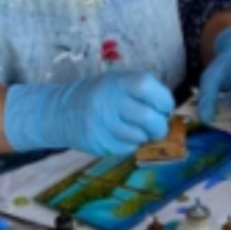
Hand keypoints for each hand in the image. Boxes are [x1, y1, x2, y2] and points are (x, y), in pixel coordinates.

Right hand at [3, 70, 173, 155]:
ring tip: (136, 129)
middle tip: (158, 126)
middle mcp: (107, 101)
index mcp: (116, 81)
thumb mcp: (118, 83)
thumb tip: (168, 112)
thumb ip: (141, 92)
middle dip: (159, 125)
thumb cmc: (101, 95)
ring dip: (144, 136)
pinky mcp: (97, 143)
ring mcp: (101, 123)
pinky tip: (121, 135)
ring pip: (138, 136)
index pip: (146, 86)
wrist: (62, 111)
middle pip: (147, 117)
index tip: (165, 106)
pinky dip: (130, 144)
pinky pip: (126, 148)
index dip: (163, 99)